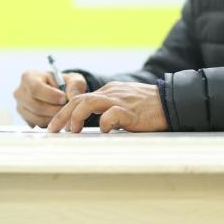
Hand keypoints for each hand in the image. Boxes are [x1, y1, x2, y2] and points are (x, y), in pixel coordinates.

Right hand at [13, 70, 86, 126]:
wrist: (56, 91)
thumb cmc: (63, 83)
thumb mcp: (72, 79)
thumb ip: (75, 85)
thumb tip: (73, 97)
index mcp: (28, 77)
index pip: (35, 88)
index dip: (51, 96)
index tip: (63, 98)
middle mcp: (20, 92)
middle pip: (36, 106)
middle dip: (54, 109)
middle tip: (66, 108)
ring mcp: (20, 106)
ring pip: (37, 118)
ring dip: (53, 118)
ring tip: (62, 112)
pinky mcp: (24, 118)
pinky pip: (37, 125)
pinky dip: (49, 123)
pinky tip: (56, 116)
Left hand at [47, 81, 167, 132]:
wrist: (172, 102)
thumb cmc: (149, 107)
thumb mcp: (124, 104)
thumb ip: (109, 110)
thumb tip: (96, 125)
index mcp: (108, 91)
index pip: (79, 98)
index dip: (64, 112)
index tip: (55, 125)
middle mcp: (110, 93)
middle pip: (78, 100)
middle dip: (61, 115)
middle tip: (52, 130)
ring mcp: (119, 101)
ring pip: (89, 102)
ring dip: (76, 117)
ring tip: (73, 131)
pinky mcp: (130, 111)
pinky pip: (111, 114)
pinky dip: (104, 123)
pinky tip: (104, 131)